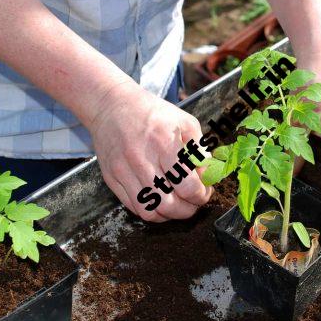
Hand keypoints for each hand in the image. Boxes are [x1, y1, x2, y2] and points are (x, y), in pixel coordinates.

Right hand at [86, 81, 212, 221]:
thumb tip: (208, 176)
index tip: (205, 192)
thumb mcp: (184, 122)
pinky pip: (134, 207)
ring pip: (150, 212)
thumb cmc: (152, 112)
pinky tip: (160, 200)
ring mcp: (123, 171)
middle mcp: (141, 159)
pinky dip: (152, 211)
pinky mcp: (112, 179)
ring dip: (170, 215)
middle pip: (169, 205)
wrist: (112, 105)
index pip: (187, 185)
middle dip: (188, 210)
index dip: (201, 195)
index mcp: (163, 143)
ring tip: (178, 204)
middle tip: (194, 201)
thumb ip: (199, 151)